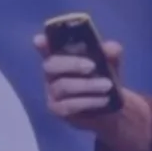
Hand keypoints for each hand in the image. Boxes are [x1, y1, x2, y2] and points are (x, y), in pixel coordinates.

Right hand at [32, 32, 151, 150]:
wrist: (110, 107)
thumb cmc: (104, 77)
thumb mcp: (111, 63)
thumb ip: (110, 52)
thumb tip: (109, 49)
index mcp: (60, 56)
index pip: (45, 47)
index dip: (41, 43)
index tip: (40, 41)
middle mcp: (51, 73)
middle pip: (51, 65)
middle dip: (72, 64)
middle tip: (92, 66)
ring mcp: (51, 92)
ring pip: (63, 86)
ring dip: (87, 85)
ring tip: (107, 85)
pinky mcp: (57, 110)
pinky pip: (69, 105)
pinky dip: (88, 101)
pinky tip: (103, 100)